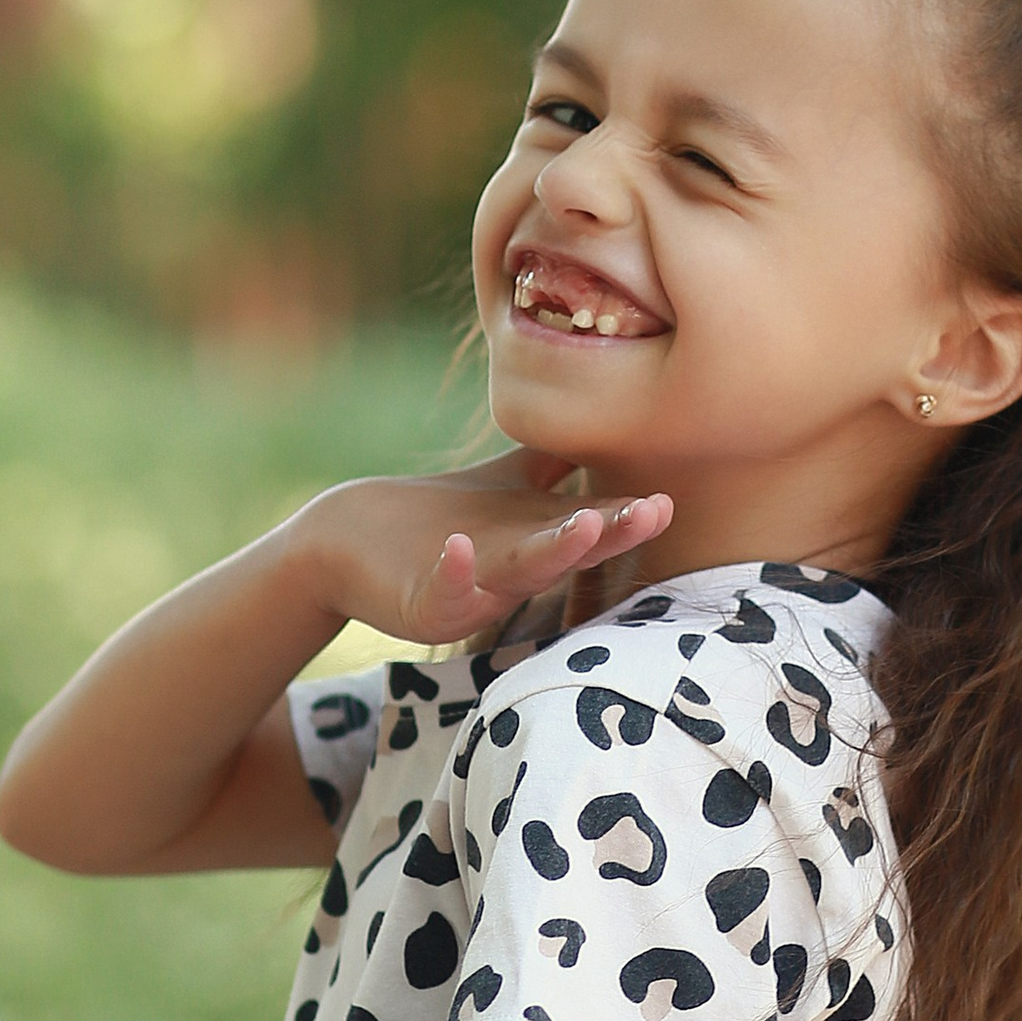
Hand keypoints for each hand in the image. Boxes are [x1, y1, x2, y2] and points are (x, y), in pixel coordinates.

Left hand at [301, 453, 673, 647]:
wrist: (353, 541)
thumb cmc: (440, 512)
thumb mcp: (508, 485)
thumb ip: (557, 461)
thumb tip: (608, 418)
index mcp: (538, 536)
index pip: (592, 521)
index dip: (628, 515)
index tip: (668, 500)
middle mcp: (516, 566)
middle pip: (569, 547)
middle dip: (611, 533)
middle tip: (656, 512)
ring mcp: (474, 587)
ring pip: (521, 571)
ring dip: (553, 550)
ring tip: (587, 522)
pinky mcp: (426, 603)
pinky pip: (444, 589)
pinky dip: (455, 570)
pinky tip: (459, 546)